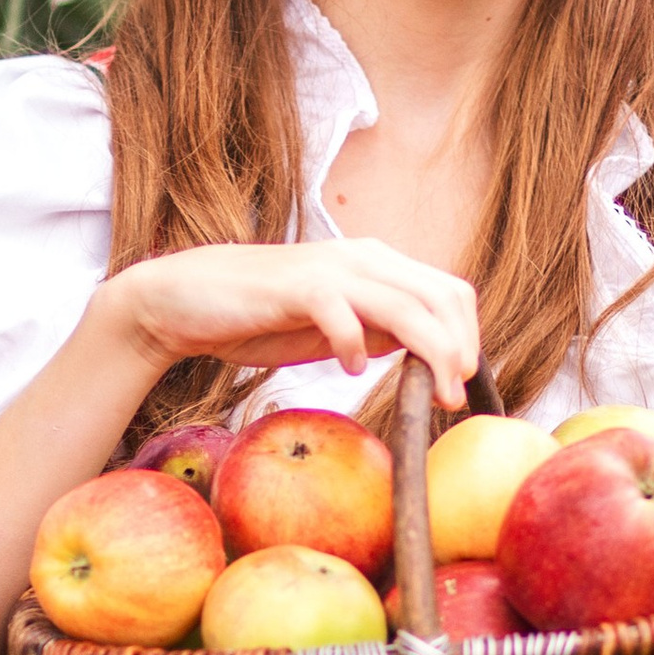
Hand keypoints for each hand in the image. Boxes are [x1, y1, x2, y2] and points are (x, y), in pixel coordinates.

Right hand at [99, 239, 481, 408]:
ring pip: (405, 305)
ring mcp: (330, 268)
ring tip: (429, 393)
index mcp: (377, 264)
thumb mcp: (332, 327)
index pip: (449, 292)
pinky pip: (343, 313)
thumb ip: (376, 329)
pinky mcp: (296, 286)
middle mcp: (362, 258)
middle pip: (440, 296)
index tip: (463, 383)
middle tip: (452, 396)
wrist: (186, 300)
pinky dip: (356, 345)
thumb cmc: (259, 316)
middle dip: (459, 350)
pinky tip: (351, 369)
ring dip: (429, 352)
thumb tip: (421, 350)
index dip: (468, 337)